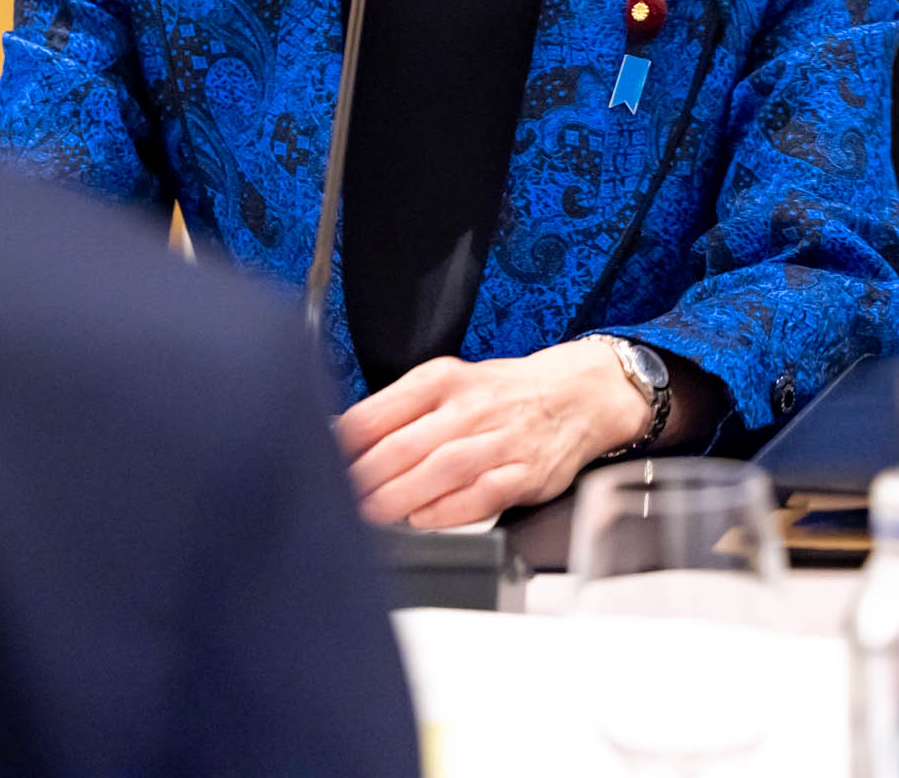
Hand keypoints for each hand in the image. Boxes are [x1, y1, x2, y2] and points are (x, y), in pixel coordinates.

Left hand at [334, 339, 645, 528]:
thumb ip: (398, 411)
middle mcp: (469, 407)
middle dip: (367, 475)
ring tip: (371, 513)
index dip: (345, 442)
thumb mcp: (447, 383)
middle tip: (340, 498)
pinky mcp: (525, 473)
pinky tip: (424, 518)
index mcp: (440, 380)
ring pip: (442, 468)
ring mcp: (499, 440)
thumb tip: (343, 439)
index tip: (322, 463)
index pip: (379, 410)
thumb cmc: (503, 393)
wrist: (576, 394)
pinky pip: (484, 493)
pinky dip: (451, 510)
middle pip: (406, 443)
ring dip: (401, 495)